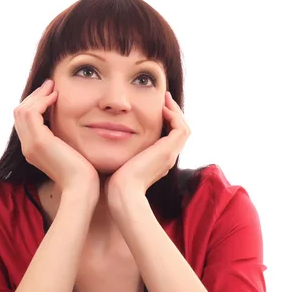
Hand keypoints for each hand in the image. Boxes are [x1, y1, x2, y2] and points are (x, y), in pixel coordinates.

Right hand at [14, 79, 99, 201]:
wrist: (82, 187)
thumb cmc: (82, 173)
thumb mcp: (69, 152)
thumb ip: (63, 140)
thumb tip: (68, 127)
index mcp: (32, 150)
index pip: (24, 121)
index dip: (35, 104)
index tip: (50, 94)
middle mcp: (27, 147)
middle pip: (19, 113)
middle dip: (34, 96)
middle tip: (50, 85)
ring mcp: (30, 145)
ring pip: (23, 110)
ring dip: (37, 95)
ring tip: (52, 87)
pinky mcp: (39, 142)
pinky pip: (32, 113)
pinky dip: (42, 101)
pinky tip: (55, 97)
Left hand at [106, 91, 190, 207]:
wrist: (122, 192)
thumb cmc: (115, 182)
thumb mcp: (120, 161)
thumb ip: (121, 151)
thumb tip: (108, 140)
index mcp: (158, 161)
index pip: (169, 138)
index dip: (166, 122)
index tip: (156, 108)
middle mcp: (167, 158)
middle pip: (180, 132)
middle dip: (173, 114)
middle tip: (164, 99)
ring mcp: (170, 155)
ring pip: (184, 128)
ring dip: (176, 111)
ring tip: (165, 99)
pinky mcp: (167, 151)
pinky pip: (180, 129)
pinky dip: (174, 116)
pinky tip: (162, 108)